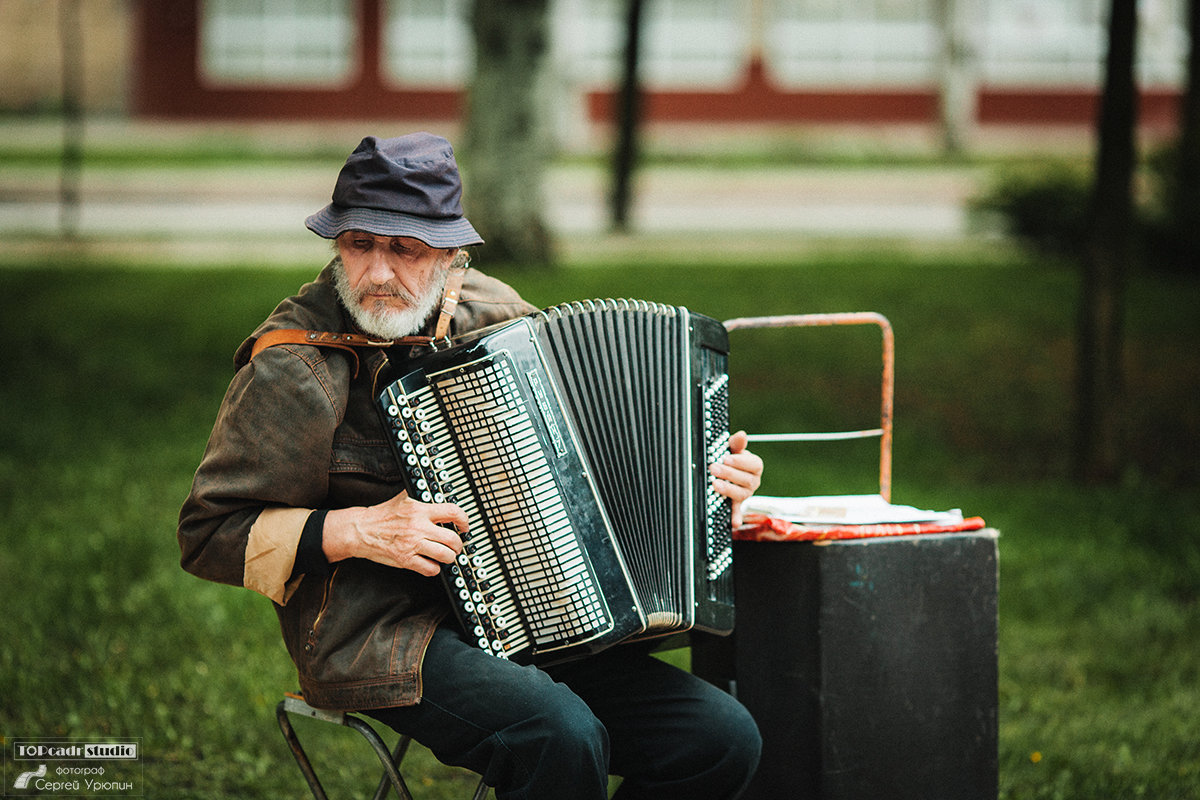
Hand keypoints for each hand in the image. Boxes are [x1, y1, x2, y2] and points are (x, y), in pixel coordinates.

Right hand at [322, 491, 467, 576]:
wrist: (361, 530)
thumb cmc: (382, 515)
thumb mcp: (403, 498)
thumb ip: (421, 495)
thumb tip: (436, 491)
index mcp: (419, 510)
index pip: (452, 512)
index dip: (464, 520)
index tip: (464, 526)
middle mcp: (418, 527)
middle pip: (452, 539)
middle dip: (458, 545)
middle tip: (456, 545)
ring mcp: (412, 544)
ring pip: (445, 555)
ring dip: (450, 557)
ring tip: (446, 555)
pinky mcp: (406, 560)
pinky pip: (430, 569)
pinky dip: (434, 568)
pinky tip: (431, 563)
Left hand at [709, 430, 762, 527]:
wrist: (728, 472)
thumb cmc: (731, 458)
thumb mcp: (733, 449)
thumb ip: (737, 444)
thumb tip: (742, 435)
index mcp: (755, 467)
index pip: (754, 465)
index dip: (740, 462)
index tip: (726, 457)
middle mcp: (753, 481)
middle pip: (746, 480)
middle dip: (729, 474)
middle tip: (714, 468)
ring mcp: (745, 494)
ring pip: (741, 494)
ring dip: (728, 490)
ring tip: (714, 484)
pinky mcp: (737, 505)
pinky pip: (737, 512)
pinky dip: (735, 518)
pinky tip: (733, 523)